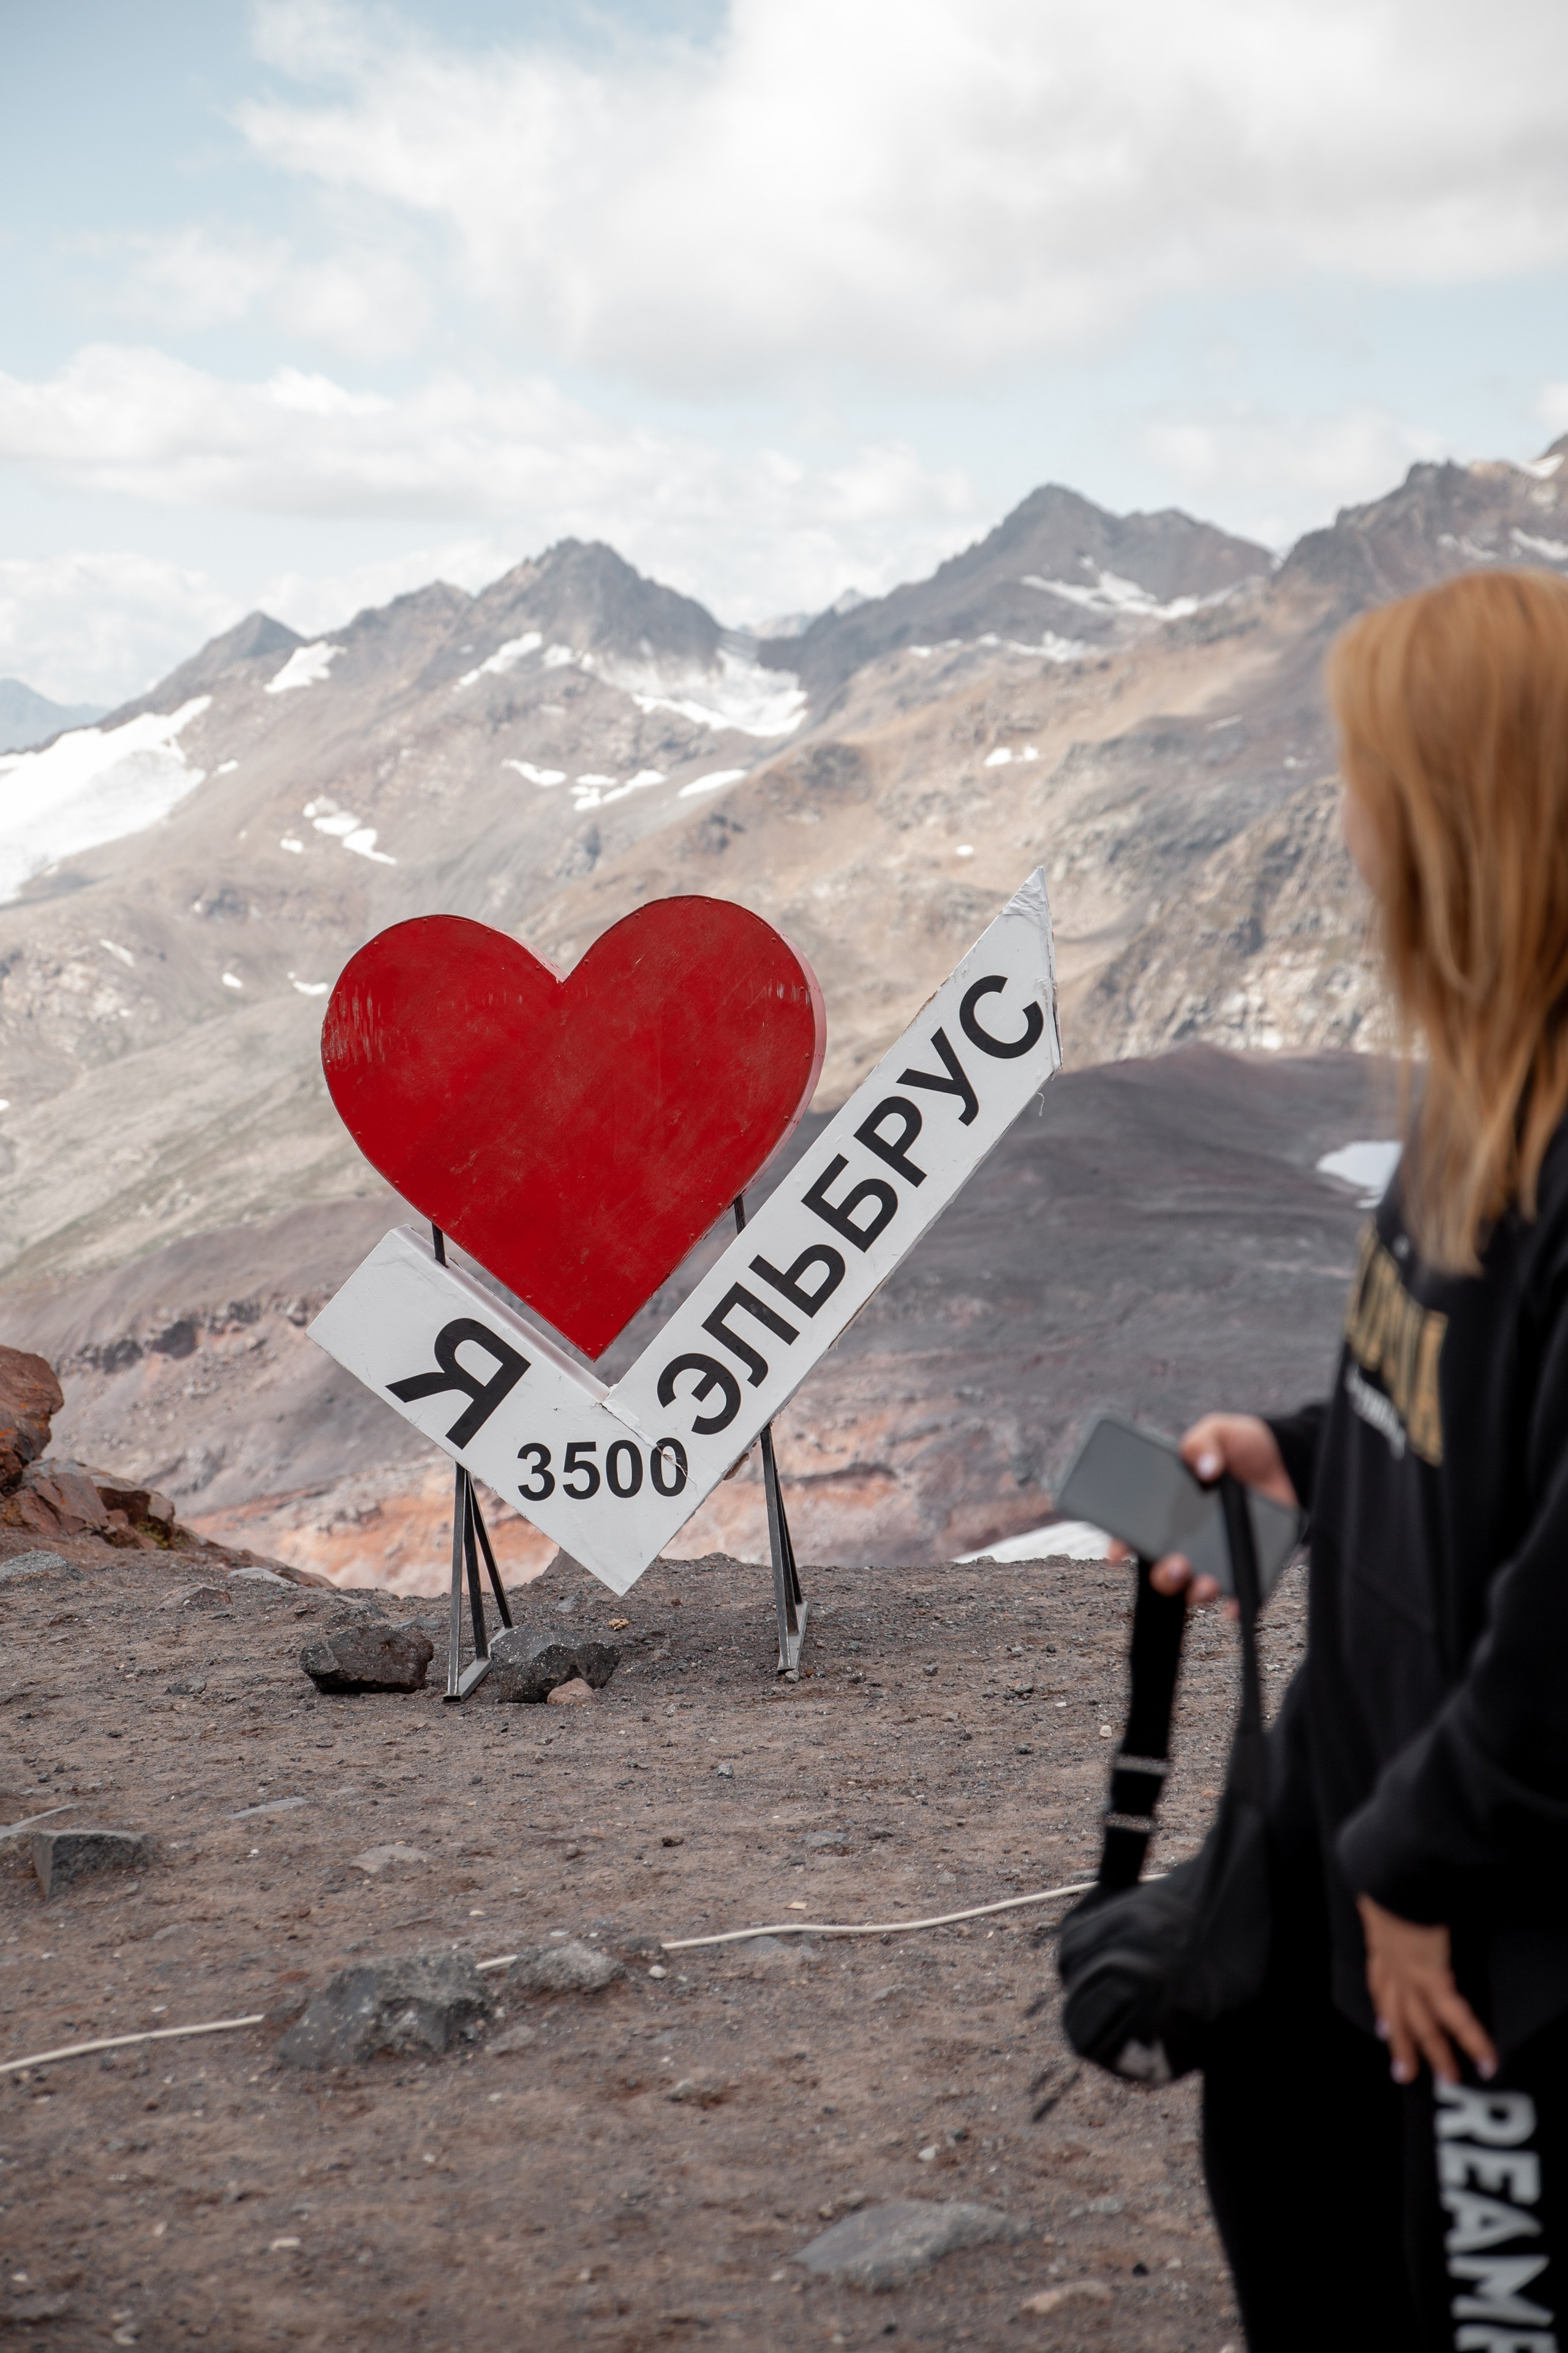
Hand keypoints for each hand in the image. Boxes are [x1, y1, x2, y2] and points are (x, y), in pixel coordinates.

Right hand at [1106, 1414, 1296, 1606]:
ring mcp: (1220, 1554)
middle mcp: (1190, 1537)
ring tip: (1204, 1582)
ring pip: (1197, 1587)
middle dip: (1164, 1575)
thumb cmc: (1244, 1445)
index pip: (1138, 1532)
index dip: (1123, 1546)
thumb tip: (1204, 1467)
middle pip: (1165, 1568)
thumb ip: (1202, 1442)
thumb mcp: (1218, 1431)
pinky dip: (1235, 1606)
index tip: (1117, 1554)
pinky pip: (1241, 1595)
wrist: (1288, 1460)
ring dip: (1195, 1592)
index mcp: (1172, 1508)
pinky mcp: (1251, 1566)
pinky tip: (1234, 1606)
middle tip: (1175, 1565)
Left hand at [1358, 1894, 1497, 2086]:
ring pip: (1422, 2024)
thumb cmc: (1391, 1875)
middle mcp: (1391, 1964)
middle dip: (1402, 2045)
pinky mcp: (1432, 1976)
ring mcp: (1409, 1975)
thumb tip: (1388, 1898)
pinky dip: (1472, 2039)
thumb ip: (1389, 1906)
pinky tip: (1487, 2058)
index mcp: (1380, 1943)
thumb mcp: (1383, 1894)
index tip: (1383, 2029)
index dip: (1383, 2008)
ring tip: (1449, 2078)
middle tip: (1405, 2074)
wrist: (1391, 1873)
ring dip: (1436, 2054)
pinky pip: (1454, 2016)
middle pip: (1396, 2013)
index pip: (1380, 1984)